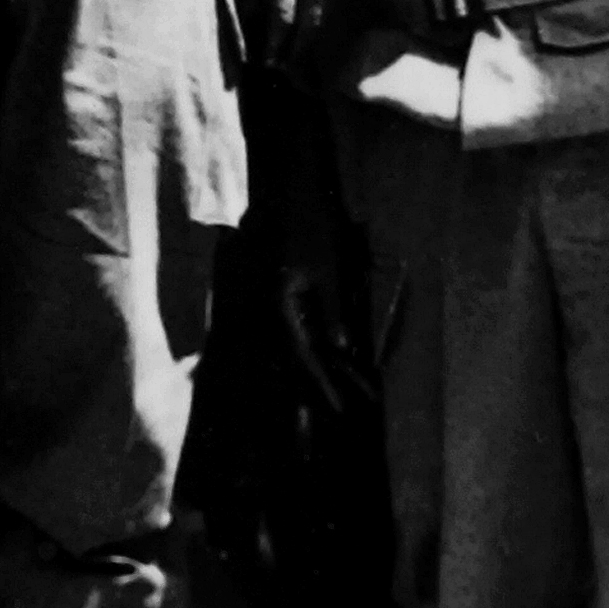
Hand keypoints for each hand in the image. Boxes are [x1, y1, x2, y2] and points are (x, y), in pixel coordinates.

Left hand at [240, 0, 342, 69]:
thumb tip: (248, 10)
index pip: (281, 19)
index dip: (274, 45)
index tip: (266, 63)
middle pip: (308, 21)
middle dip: (295, 49)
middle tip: (283, 70)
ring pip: (322, 6)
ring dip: (310, 33)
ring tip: (296, 53)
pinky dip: (319, 7)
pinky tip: (309, 17)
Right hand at [273, 211, 374, 413]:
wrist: (291, 193)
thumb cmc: (313, 228)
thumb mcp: (330, 270)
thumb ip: (332, 311)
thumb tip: (340, 348)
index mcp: (278, 305)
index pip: (301, 355)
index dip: (321, 384)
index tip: (338, 410)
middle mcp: (268, 309)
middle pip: (290, 359)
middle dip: (314, 387)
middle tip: (335, 414)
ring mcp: (270, 304)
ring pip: (290, 349)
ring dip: (312, 372)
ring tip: (333, 395)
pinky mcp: (277, 297)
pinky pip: (290, 333)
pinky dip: (308, 352)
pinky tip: (324, 361)